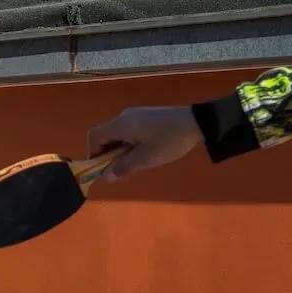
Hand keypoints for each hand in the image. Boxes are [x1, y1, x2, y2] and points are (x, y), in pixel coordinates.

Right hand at [86, 106, 202, 181]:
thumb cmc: (169, 140)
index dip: (93, 153)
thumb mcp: (146, 158)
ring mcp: (136, 115)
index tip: (102, 168)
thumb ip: (124, 167)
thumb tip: (106, 177)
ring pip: (118, 134)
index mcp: (121, 125)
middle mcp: (124, 117)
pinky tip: (144, 153)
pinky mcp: (147, 116)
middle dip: (108, 154)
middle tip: (119, 170)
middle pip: (105, 135)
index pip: (94, 136)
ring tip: (134, 164)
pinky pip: (129, 130)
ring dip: (120, 150)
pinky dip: (129, 143)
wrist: (198, 121)